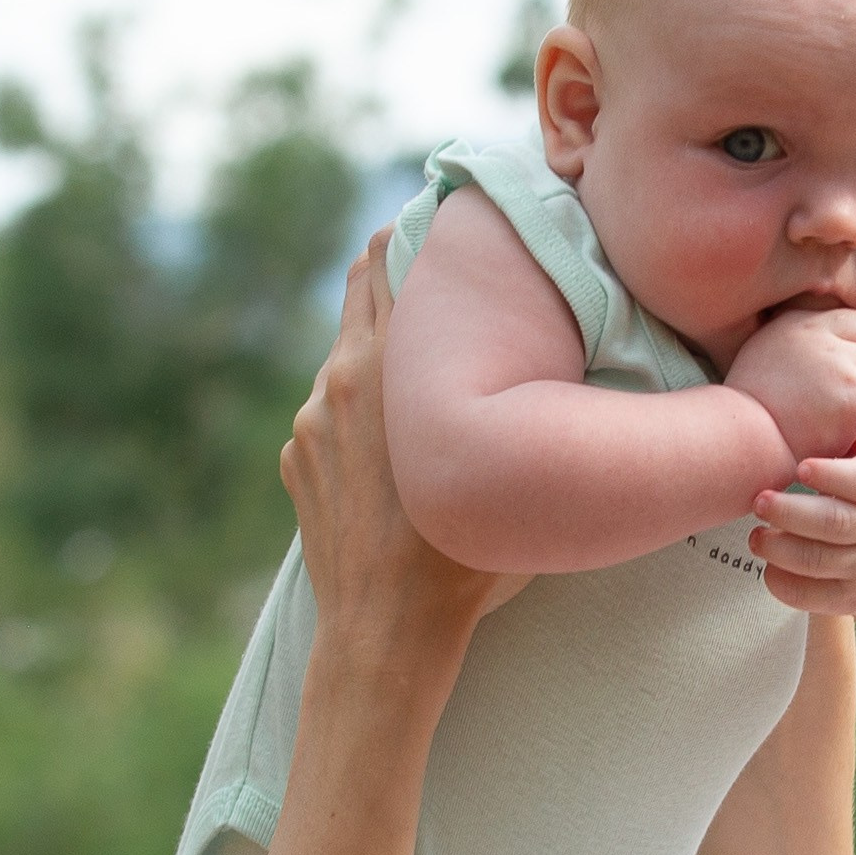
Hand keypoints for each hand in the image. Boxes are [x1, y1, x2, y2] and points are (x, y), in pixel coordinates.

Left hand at [283, 235, 525, 677]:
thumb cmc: (464, 559)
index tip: (447, 222)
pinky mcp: (297, 461)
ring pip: (350, 358)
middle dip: (402, 275)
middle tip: (450, 275)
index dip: (414, 230)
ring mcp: (309, 424)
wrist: (386, 633)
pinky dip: (365, 413)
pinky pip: (333, 414)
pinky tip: (401, 450)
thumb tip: (558, 355)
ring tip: (434, 377)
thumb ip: (508, 394)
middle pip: (361, 286)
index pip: (385, 256)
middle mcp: (336, 382)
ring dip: (388, 355)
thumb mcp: (500, 461)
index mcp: (381, 369)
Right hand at [725, 303, 855, 462]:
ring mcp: (834, 363)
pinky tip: (851, 438)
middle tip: (837, 414)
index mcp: (795, 322)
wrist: (733, 448)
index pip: (855, 325)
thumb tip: (839, 351)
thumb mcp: (763, 364)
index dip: (855, 361)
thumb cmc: (747, 420)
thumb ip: (800, 352)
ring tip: (839, 427)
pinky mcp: (850, 395)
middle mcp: (815, 333)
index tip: (836, 390)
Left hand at [749, 444, 855, 618]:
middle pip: (836, 524)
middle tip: (758, 501)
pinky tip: (768, 565)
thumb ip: (842, 442)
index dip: (833, 475)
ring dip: (779, 549)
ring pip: (820, 562)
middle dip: (791, 513)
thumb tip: (797, 403)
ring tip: (755, 536)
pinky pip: (814, 597)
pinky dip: (783, 582)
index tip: (800, 467)